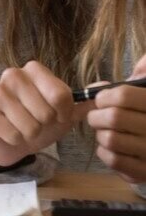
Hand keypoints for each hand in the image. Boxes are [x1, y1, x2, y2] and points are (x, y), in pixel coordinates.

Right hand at [0, 61, 94, 167]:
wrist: (7, 135)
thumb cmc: (37, 119)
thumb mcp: (63, 112)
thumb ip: (83, 102)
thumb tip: (104, 88)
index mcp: (33, 70)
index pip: (61, 95)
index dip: (64, 113)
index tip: (59, 115)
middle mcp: (12, 74)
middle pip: (46, 113)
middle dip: (45, 125)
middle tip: (37, 122)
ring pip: (29, 126)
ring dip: (30, 134)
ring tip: (24, 128)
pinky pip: (13, 135)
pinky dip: (16, 141)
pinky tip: (10, 132)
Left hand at [88, 53, 145, 182]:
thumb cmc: (145, 108)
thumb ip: (143, 73)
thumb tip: (140, 65)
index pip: (122, 96)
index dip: (104, 96)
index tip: (101, 99)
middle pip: (113, 118)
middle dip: (97, 114)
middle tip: (97, 115)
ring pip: (110, 139)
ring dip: (100, 134)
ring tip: (105, 131)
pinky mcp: (145, 172)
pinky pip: (114, 160)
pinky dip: (104, 152)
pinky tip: (111, 146)